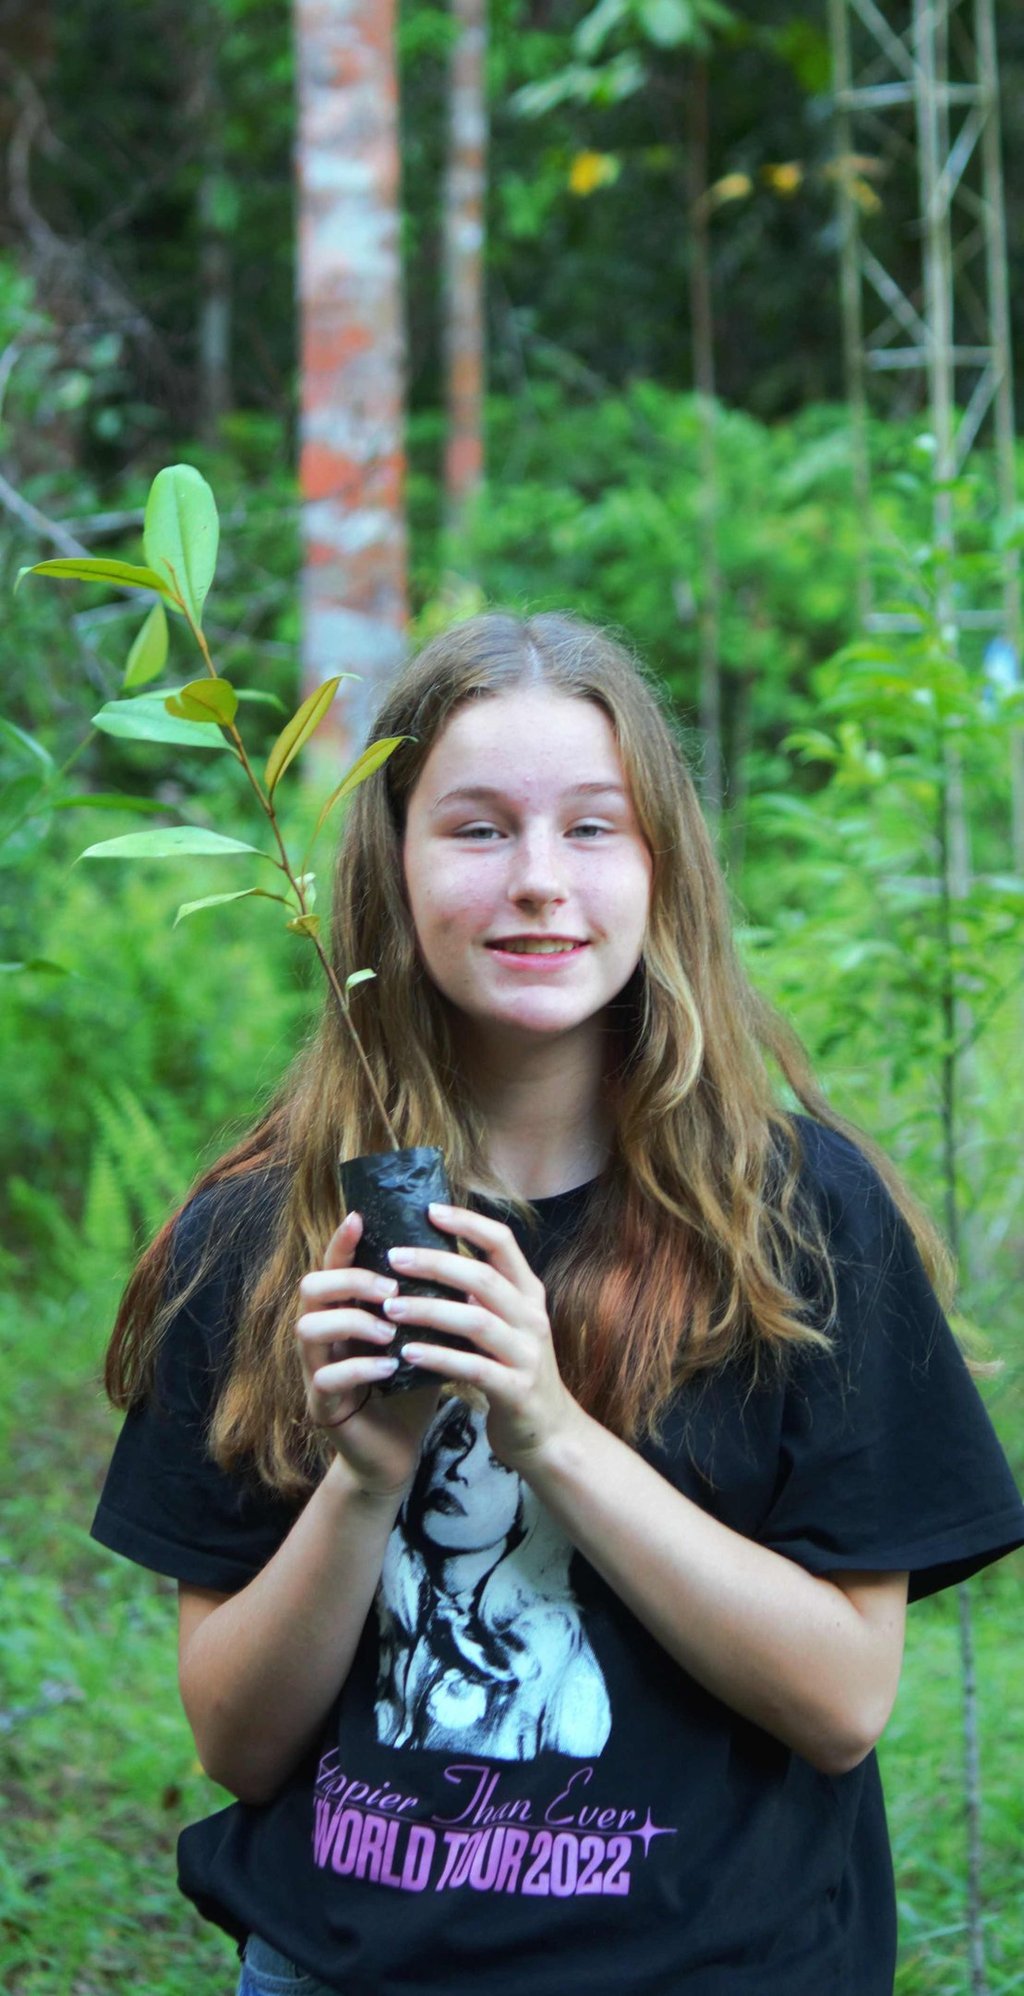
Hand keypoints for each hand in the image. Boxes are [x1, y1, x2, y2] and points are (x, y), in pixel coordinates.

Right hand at [296, 1213, 440, 1497]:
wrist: (398, 1449)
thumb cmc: (408, 1386)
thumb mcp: (420, 1336)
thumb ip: (426, 1300)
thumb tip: (461, 1256)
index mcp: (346, 1310)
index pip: (335, 1264)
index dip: (343, 1240)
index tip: (361, 1217)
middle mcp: (323, 1333)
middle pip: (310, 1287)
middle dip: (351, 1280)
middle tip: (391, 1288)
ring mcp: (316, 1369)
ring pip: (307, 1327)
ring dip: (353, 1322)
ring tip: (390, 1331)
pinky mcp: (322, 1404)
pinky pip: (326, 1377)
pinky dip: (359, 1367)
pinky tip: (389, 1368)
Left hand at [381, 1204, 579, 1471]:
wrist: (549, 1433)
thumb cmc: (514, 1371)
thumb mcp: (506, 1325)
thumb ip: (481, 1295)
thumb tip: (430, 1256)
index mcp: (528, 1294)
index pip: (502, 1242)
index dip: (467, 1222)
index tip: (429, 1209)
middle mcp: (531, 1318)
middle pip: (483, 1277)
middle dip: (435, 1263)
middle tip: (393, 1257)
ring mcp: (527, 1355)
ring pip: (476, 1320)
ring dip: (429, 1310)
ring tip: (390, 1305)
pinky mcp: (517, 1390)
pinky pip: (474, 1368)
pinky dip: (438, 1357)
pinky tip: (408, 1352)